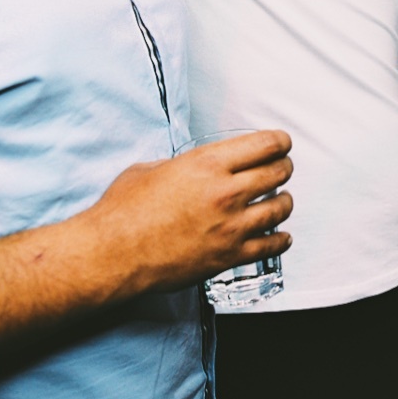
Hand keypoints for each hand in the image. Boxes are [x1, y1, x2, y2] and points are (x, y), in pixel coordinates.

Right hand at [80, 130, 292, 295]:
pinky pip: (271, 246)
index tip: (281, 144)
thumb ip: (183, 165)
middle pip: (278, 173)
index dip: (279, 142)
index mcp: (207, 164)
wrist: (113, 253)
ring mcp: (230, 226)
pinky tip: (279, 235)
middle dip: (283, 168)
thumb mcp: (152, 169)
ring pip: (280, 208)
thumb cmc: (123, 211)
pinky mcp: (229, 256)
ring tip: (280, 200)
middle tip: (281, 169)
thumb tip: (194, 169)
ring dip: (284, 201)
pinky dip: (280, 238)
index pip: (265, 144)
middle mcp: (225, 192)